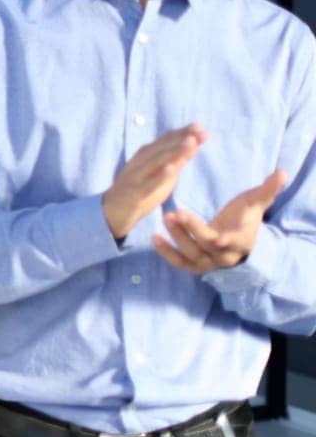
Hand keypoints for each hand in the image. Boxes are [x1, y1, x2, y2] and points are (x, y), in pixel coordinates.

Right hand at [102, 124, 206, 239]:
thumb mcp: (160, 174)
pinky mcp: (134, 193)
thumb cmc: (139, 191)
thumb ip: (175, 159)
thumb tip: (195, 142)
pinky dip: (159, 176)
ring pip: (156, 162)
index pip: (165, 141)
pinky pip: (148, 184)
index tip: (201, 126)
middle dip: (182, 138)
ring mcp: (136, 177)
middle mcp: (140, 162)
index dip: (182, 133)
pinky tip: (170, 168)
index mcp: (145, 156)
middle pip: (162, 148)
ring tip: (190, 142)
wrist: (110, 211)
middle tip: (200, 130)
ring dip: (173, 151)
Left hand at [154, 169, 286, 272]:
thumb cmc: (245, 217)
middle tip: (174, 213)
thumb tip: (282, 172)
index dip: (224, 239)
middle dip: (191, 231)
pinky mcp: (194, 264)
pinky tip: (155, 237)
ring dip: (177, 238)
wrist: (239, 239)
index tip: (216, 234)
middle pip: (206, 246)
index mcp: (241, 240)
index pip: (231, 241)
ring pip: (191, 255)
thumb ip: (267, 189)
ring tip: (165, 217)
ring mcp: (208, 262)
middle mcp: (224, 255)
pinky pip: (180, 263)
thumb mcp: (256, 202)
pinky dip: (166, 253)